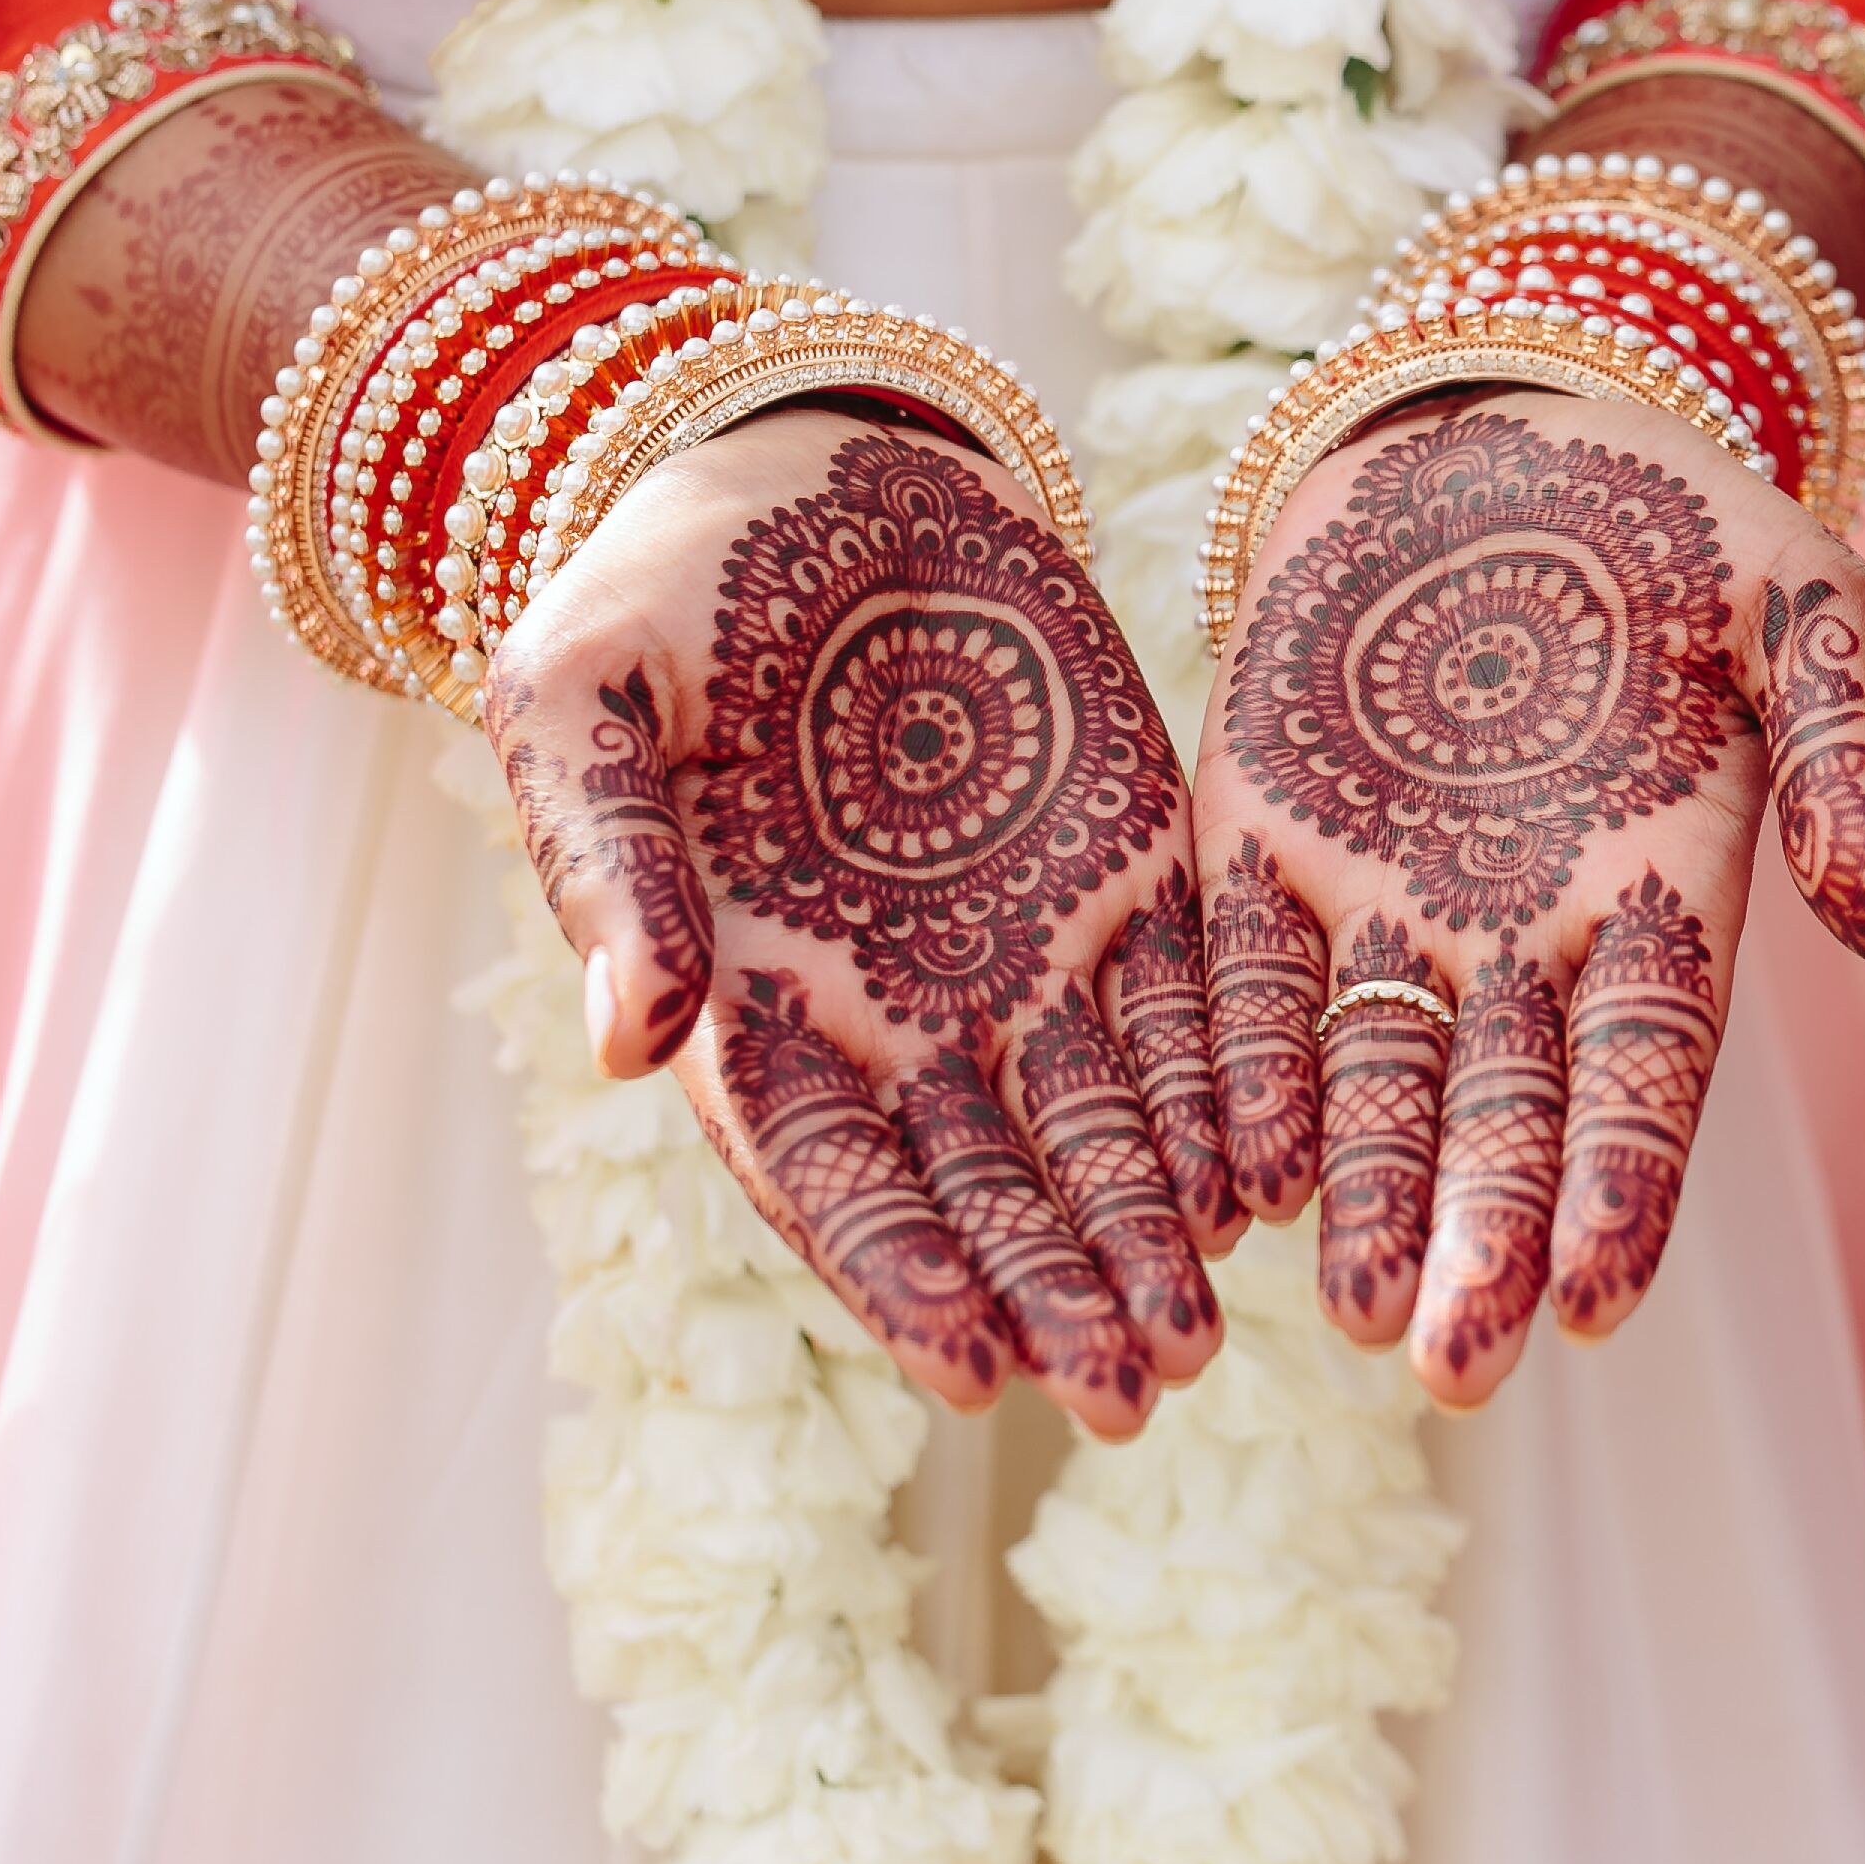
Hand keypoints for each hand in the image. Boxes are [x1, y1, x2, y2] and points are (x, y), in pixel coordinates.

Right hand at [489, 409, 1236, 1438]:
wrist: (816, 469)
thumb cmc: (662, 592)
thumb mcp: (586, 699)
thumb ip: (605, 864)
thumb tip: (624, 1042)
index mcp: (757, 998)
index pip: (833, 1174)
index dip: (901, 1275)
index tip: (969, 1374)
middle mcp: (902, 1009)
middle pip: (986, 1187)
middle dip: (1056, 1293)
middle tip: (1134, 1393)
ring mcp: (1026, 947)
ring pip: (1102, 1127)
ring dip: (1151, 1232)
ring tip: (1209, 1335)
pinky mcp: (1132, 870)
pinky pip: (1196, 1004)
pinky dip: (1231, 1093)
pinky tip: (1278, 1179)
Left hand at [1189, 390, 1864, 1405]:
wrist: (1494, 417)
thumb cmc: (1676, 517)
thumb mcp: (1801, 601)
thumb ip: (1851, 756)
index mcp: (1660, 893)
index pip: (1644, 1071)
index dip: (1622, 1185)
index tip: (1599, 1298)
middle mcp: (1520, 933)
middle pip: (1504, 1117)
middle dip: (1482, 1241)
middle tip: (1455, 1372)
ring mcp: (1384, 896)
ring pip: (1369, 1081)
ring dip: (1361, 1197)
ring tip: (1348, 1314)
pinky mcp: (1258, 839)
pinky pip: (1243, 978)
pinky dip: (1239, 1073)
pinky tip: (1233, 1173)